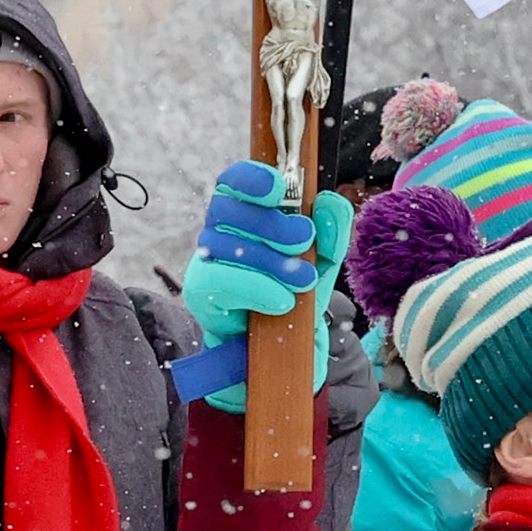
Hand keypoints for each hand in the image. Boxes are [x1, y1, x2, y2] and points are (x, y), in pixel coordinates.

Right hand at [174, 161, 353, 410]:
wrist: (281, 353)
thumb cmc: (295, 294)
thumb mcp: (323, 263)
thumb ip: (331, 232)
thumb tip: (328, 201)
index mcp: (248, 214)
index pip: (235, 181)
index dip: (252, 177)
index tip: (280, 188)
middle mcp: (221, 231)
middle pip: (228, 207)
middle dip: (271, 222)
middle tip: (303, 240)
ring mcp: (206, 260)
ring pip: (227, 244)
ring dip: (272, 260)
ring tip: (303, 280)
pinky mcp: (200, 292)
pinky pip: (220, 279)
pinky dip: (257, 287)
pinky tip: (283, 301)